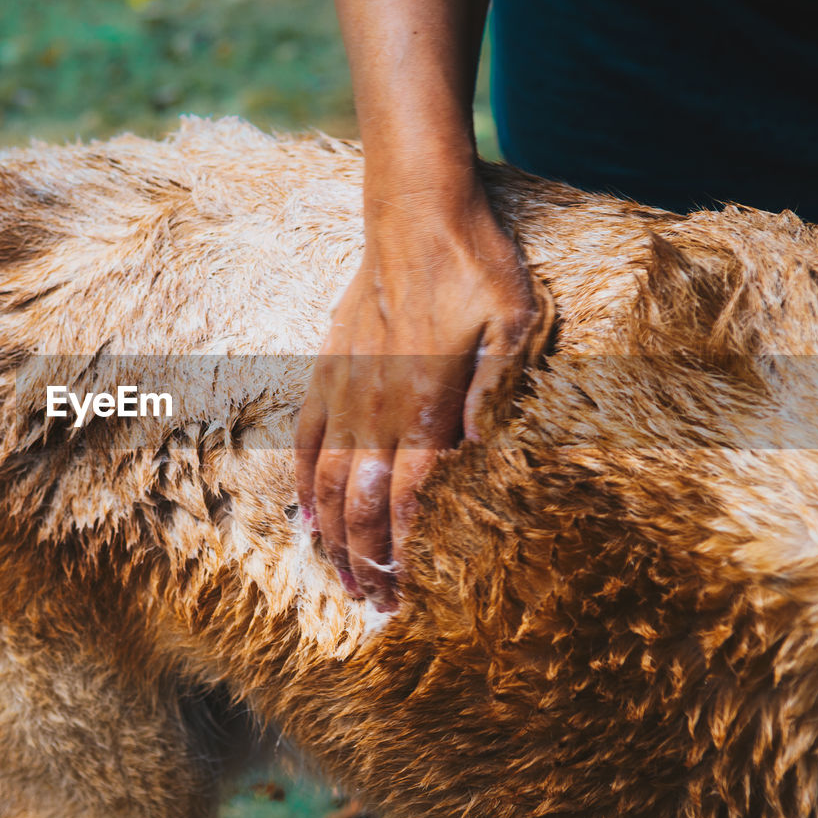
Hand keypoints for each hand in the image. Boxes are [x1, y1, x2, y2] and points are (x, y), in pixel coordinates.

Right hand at [296, 182, 541, 609]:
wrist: (414, 212)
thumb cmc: (474, 265)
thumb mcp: (513, 319)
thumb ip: (495, 387)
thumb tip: (480, 451)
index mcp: (423, 403)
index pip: (407, 501)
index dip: (403, 555)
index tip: (405, 595)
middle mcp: (375, 407)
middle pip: (360, 504)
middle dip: (366, 562)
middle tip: (374, 605)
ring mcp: (344, 391)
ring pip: (328, 483)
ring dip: (332, 537)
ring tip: (340, 579)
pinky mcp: (327, 372)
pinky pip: (307, 441)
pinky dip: (304, 484)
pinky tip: (305, 516)